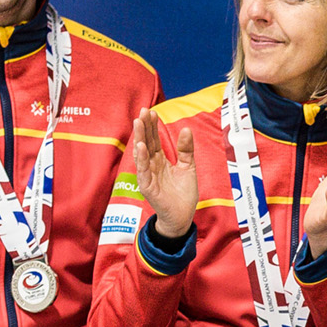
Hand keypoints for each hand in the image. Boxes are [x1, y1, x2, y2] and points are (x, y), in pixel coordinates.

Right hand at [131, 108, 197, 238]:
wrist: (183, 216)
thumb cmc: (183, 194)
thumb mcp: (188, 167)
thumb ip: (186, 150)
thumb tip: (187, 129)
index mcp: (160, 161)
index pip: (154, 140)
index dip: (152, 126)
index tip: (152, 111)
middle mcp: (152, 166)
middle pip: (146, 143)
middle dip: (144, 127)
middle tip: (143, 110)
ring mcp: (148, 176)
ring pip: (142, 154)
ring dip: (139, 138)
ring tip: (138, 122)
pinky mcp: (147, 187)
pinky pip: (143, 170)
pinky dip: (142, 158)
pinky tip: (141, 146)